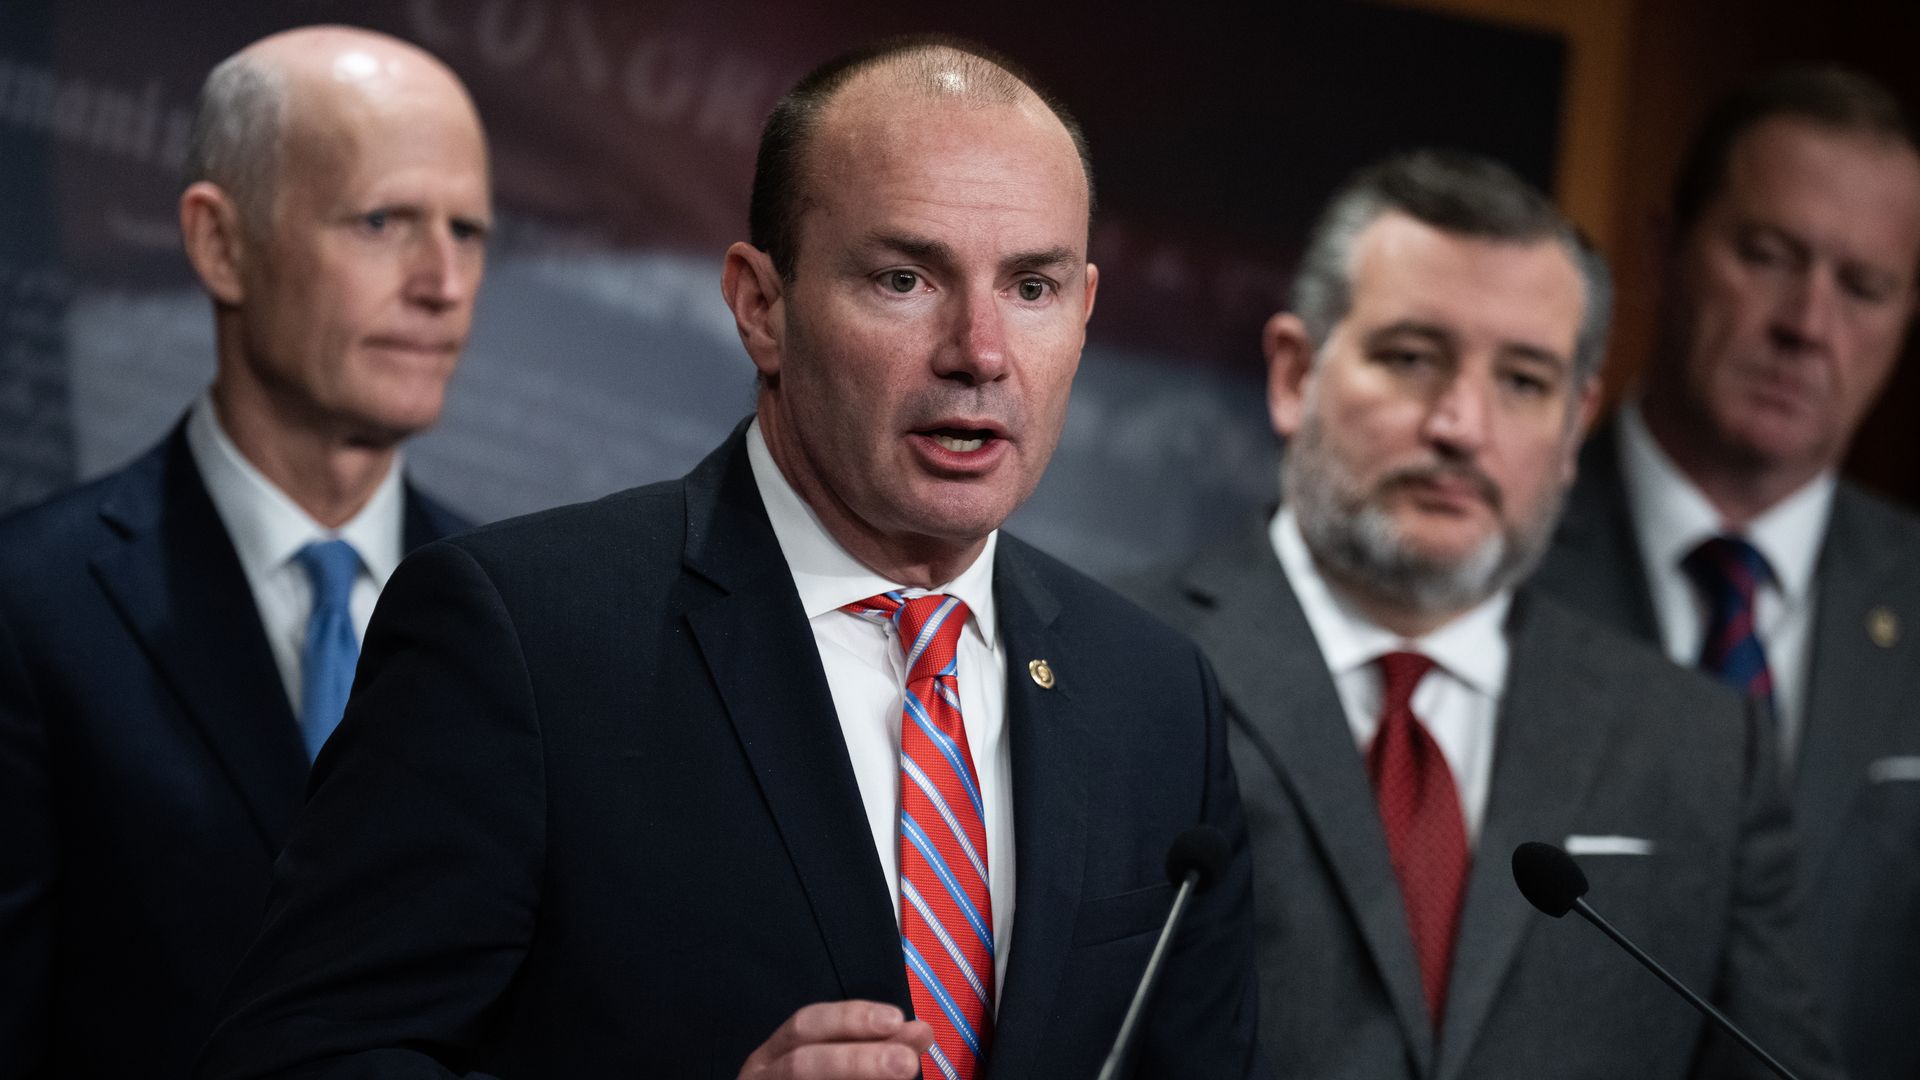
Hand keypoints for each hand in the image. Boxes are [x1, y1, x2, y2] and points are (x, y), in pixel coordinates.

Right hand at [737, 1000, 934, 1079]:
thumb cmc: (814, 1077)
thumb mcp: (841, 1059)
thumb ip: (878, 1048)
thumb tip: (922, 1032)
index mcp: (774, 1054)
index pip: (806, 1025)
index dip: (850, 1019)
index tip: (896, 1018)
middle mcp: (763, 1076)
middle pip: (801, 1065)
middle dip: (855, 1061)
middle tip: (906, 1062)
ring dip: (855, 1073)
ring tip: (903, 1070)